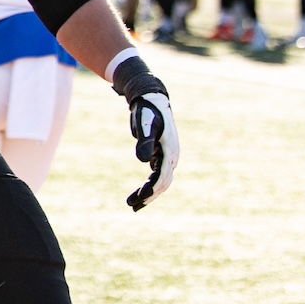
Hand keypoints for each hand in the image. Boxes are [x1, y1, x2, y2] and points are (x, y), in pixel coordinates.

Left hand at [113, 58, 178, 210]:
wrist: (151, 98)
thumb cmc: (147, 110)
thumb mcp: (145, 125)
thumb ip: (145, 142)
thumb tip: (143, 161)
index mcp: (170, 152)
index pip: (161, 178)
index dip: (150, 190)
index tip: (137, 199)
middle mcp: (172, 157)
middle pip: (163, 183)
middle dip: (148, 196)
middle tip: (132, 206)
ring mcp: (168, 156)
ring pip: (161, 181)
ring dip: (149, 193)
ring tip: (134, 204)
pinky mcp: (162, 154)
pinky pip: (158, 174)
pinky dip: (150, 184)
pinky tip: (141, 191)